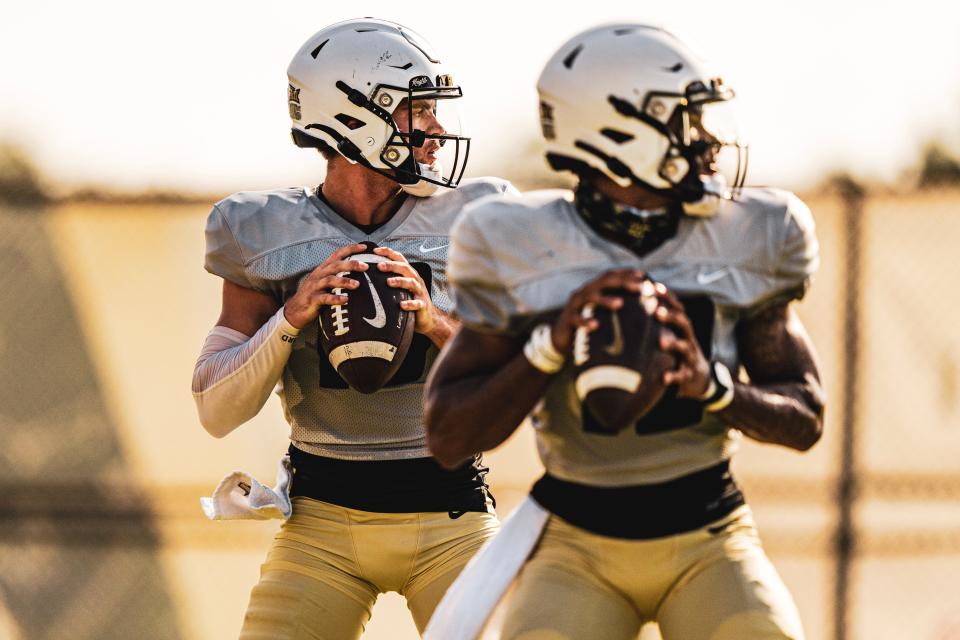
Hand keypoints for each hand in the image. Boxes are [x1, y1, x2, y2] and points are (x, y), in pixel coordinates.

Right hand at [283, 243, 369, 328]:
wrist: (295, 310)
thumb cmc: (315, 294)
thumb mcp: (324, 281)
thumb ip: (337, 274)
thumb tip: (359, 270)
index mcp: (323, 268)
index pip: (337, 254)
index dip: (350, 249)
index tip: (364, 247)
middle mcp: (319, 275)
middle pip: (336, 266)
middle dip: (351, 264)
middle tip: (365, 266)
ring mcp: (315, 287)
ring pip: (330, 280)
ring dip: (344, 281)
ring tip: (357, 284)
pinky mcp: (312, 299)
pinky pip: (324, 298)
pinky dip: (335, 299)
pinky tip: (345, 300)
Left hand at [372, 246, 440, 336]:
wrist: (428, 317)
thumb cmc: (411, 300)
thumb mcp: (401, 287)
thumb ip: (390, 278)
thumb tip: (368, 274)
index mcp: (409, 274)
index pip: (399, 258)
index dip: (388, 253)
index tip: (375, 251)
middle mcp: (415, 280)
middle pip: (405, 268)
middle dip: (392, 265)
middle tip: (379, 266)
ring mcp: (420, 292)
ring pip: (411, 282)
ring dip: (400, 281)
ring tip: (388, 282)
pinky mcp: (423, 305)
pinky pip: (417, 303)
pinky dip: (410, 304)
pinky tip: (401, 305)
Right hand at [550, 269, 647, 353]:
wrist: (562, 338)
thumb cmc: (590, 325)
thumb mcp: (602, 313)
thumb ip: (619, 308)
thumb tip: (645, 309)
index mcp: (595, 288)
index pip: (611, 276)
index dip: (627, 273)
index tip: (644, 276)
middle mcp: (585, 292)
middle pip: (604, 282)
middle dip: (623, 282)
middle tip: (640, 287)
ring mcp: (575, 304)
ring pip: (590, 297)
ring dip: (605, 299)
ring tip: (620, 304)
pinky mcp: (567, 319)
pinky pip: (576, 318)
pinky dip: (585, 321)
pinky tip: (596, 325)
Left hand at [653, 283, 710, 397]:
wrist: (697, 376)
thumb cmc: (675, 350)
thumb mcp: (669, 333)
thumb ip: (654, 320)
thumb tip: (629, 300)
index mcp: (681, 327)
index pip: (676, 307)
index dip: (667, 297)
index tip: (654, 287)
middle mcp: (687, 338)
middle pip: (683, 323)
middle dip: (671, 316)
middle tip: (657, 312)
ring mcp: (689, 356)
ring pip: (684, 347)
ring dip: (673, 344)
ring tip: (661, 342)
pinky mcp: (688, 374)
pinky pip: (682, 375)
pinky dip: (674, 375)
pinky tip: (663, 377)